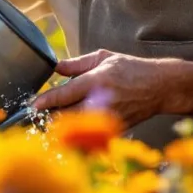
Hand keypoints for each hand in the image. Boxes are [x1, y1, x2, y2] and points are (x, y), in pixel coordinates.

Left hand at [31, 50, 178, 127]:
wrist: (159, 87)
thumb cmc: (131, 69)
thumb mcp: (104, 57)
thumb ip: (77, 64)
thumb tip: (55, 68)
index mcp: (97, 80)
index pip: (64, 95)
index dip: (45, 101)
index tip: (32, 104)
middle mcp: (101, 101)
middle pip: (65, 115)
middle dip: (50, 115)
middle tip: (40, 112)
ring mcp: (107, 118)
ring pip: (75, 128)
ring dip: (63, 125)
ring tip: (54, 119)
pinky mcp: (113, 130)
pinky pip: (89, 135)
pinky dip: (79, 132)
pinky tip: (74, 126)